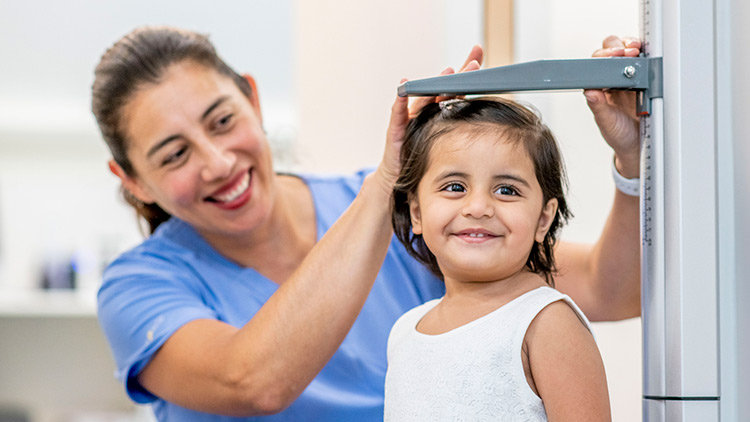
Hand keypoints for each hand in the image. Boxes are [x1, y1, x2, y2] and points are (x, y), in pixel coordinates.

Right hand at [375, 45, 484, 191]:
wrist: (398, 175)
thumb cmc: (421, 158)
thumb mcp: (445, 144)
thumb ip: (462, 133)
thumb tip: (491, 126)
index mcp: (439, 111)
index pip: (454, 87)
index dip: (466, 71)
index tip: (478, 52)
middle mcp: (425, 110)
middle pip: (441, 88)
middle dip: (457, 76)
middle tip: (473, 65)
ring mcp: (410, 118)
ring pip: (423, 98)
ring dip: (435, 84)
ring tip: (448, 73)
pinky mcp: (396, 130)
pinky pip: (398, 114)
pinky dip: (400, 101)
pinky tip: (403, 87)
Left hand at [584, 36, 640, 177]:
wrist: (638, 144)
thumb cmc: (619, 133)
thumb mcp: (607, 123)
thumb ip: (598, 108)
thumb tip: (590, 92)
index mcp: (599, 87)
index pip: (596, 65)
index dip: (603, 57)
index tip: (612, 57)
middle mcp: (612, 79)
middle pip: (610, 51)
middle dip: (617, 47)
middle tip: (628, 53)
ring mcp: (629, 76)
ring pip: (627, 51)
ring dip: (631, 46)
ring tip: (637, 51)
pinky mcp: (645, 77)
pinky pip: (644, 59)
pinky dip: (646, 53)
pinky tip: (648, 55)